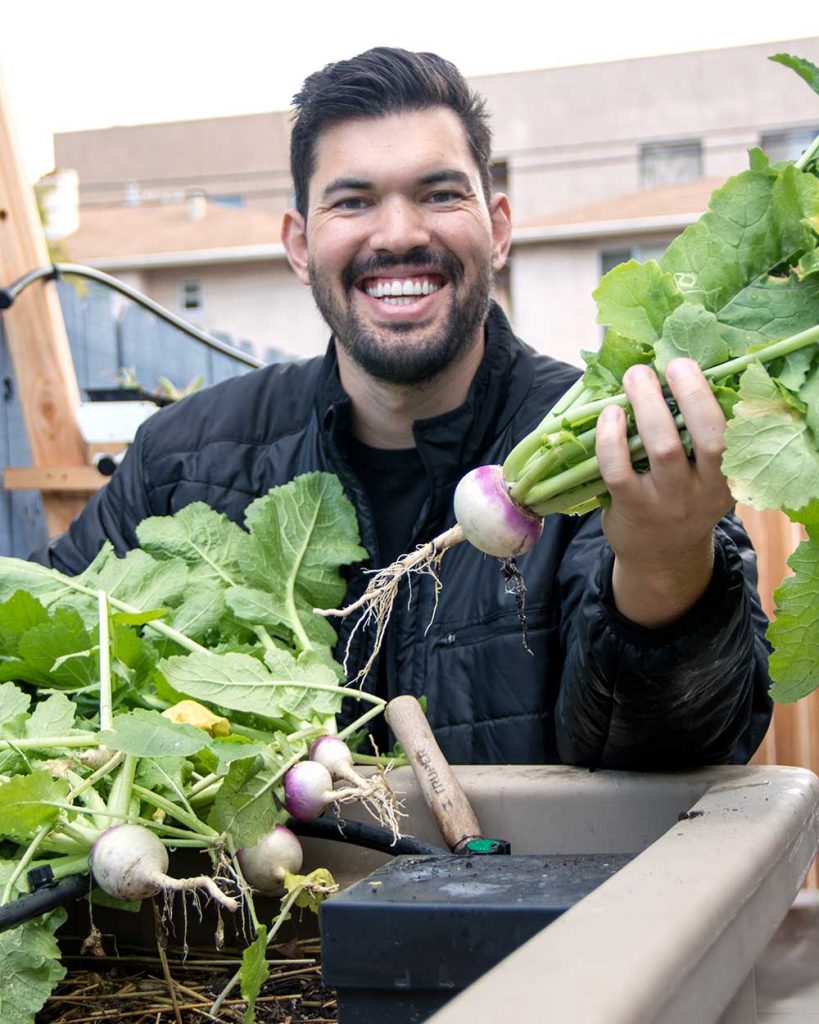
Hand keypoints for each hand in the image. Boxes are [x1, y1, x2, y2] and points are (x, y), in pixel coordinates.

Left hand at [595, 358, 733, 627]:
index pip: (732, 432)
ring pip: (664, 448)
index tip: (690, 365)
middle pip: (707, 437)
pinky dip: (612, 438)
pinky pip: (620, 469)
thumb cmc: (682, 501)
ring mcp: (669, 501)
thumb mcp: (706, 477)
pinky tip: (610, 415)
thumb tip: (672, 373)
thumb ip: (699, 438)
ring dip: (648, 406)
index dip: (710, 396)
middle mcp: (705, 490)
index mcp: (730, 476)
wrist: (662, 559)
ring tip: (635, 376)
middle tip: (669, 363)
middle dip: (690, 394)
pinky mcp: (633, 508)